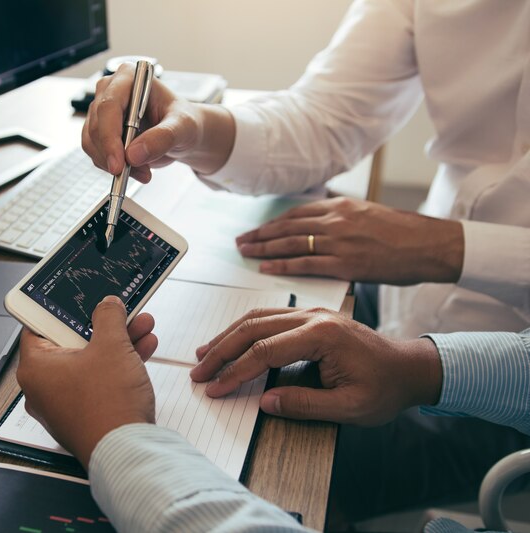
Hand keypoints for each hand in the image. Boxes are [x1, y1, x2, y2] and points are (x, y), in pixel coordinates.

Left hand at [16, 296, 157, 466]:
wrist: (128, 452)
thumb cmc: (107, 407)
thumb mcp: (111, 346)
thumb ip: (108, 317)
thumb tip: (107, 305)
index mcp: (35, 368)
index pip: (39, 326)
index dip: (61, 308)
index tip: (76, 298)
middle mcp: (43, 388)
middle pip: (71, 343)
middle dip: (102, 324)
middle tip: (118, 311)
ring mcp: (64, 404)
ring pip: (89, 361)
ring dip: (116, 342)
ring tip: (141, 326)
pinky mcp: (85, 414)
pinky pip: (98, 381)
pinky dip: (117, 365)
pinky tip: (143, 348)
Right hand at [82, 63, 234, 180]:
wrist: (182, 134)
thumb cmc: (184, 121)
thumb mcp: (183, 127)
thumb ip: (162, 138)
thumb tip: (133, 155)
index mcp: (129, 77)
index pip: (109, 105)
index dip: (110, 136)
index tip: (119, 163)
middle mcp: (110, 91)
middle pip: (96, 125)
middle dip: (114, 155)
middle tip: (137, 172)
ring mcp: (102, 112)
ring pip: (92, 142)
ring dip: (114, 164)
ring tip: (143, 171)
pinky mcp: (100, 132)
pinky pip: (95, 153)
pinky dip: (112, 166)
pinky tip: (135, 169)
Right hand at [189, 307, 441, 425]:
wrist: (410, 367)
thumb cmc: (385, 388)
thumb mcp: (350, 408)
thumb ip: (305, 405)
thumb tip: (264, 402)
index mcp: (323, 336)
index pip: (265, 352)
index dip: (235, 372)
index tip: (214, 389)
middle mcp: (313, 316)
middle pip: (253, 329)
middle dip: (221, 351)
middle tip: (198, 371)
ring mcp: (310, 312)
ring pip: (257, 318)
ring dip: (227, 336)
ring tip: (204, 354)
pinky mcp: (309, 316)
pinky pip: (268, 317)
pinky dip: (244, 329)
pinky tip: (230, 341)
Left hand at [236, 197, 463, 284]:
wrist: (431, 245)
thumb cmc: (404, 233)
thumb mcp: (369, 215)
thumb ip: (342, 220)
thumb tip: (319, 227)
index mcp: (341, 206)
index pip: (296, 213)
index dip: (272, 223)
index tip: (256, 230)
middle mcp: (336, 220)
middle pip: (287, 226)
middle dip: (260, 235)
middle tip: (240, 241)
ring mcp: (339, 241)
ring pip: (291, 243)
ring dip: (264, 249)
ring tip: (246, 254)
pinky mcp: (345, 263)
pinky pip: (306, 264)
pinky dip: (283, 266)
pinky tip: (267, 268)